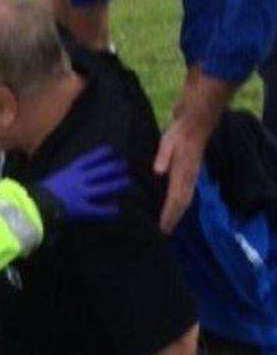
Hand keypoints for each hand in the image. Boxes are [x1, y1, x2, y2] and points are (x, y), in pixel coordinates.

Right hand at [40, 146, 130, 221]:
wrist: (33, 205)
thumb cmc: (36, 193)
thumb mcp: (49, 181)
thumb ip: (59, 179)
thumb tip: (60, 178)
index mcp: (67, 172)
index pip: (86, 160)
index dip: (99, 155)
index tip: (111, 150)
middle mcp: (76, 181)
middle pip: (99, 172)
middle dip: (113, 168)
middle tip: (126, 165)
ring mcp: (80, 194)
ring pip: (102, 188)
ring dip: (116, 184)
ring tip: (128, 182)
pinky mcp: (81, 209)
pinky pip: (98, 210)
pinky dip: (107, 210)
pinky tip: (117, 210)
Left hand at [155, 71, 232, 233]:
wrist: (196, 121)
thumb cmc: (180, 132)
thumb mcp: (167, 141)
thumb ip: (163, 157)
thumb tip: (158, 171)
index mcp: (182, 173)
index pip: (176, 199)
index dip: (169, 215)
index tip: (162, 229)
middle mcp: (188, 178)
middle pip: (181, 204)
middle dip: (173, 219)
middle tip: (164, 233)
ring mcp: (190, 175)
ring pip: (184, 199)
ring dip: (176, 213)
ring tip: (167, 224)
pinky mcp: (187, 171)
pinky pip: (183, 192)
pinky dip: (178, 203)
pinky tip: (171, 205)